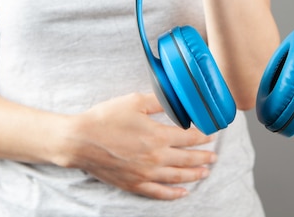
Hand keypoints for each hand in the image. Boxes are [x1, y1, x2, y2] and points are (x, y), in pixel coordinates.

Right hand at [54, 93, 216, 199]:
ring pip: (178, 177)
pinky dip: (174, 194)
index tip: (211, 134)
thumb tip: (177, 100)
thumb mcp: (134, 102)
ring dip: (194, 175)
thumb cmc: (105, 119)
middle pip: (187, 159)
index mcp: (158, 136)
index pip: (189, 138)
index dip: (202, 136)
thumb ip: (159, 101)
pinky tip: (184, 193)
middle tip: (214, 156)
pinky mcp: (134, 184)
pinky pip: (159, 192)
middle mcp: (156, 158)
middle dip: (203, 157)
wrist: (80, 140)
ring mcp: (145, 173)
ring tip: (205, 172)